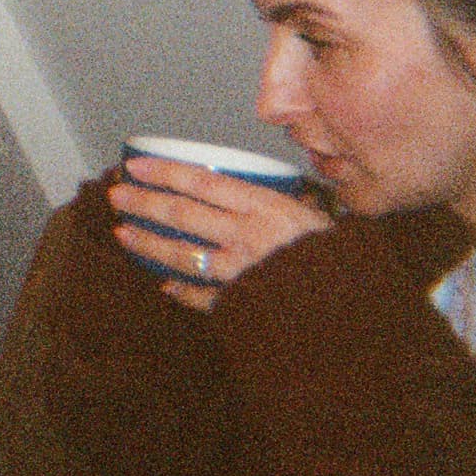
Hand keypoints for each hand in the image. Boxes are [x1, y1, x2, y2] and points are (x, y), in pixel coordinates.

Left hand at [107, 156, 330, 311]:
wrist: (359, 310)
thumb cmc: (345, 259)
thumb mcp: (320, 220)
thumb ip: (288, 207)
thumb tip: (266, 195)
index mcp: (267, 208)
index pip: (204, 182)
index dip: (166, 172)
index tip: (136, 165)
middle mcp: (247, 236)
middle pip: (183, 214)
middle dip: (145, 204)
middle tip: (117, 197)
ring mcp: (241, 273)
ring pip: (183, 254)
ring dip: (149, 244)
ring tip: (123, 235)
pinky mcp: (243, 304)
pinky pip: (204, 297)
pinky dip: (183, 292)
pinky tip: (165, 287)